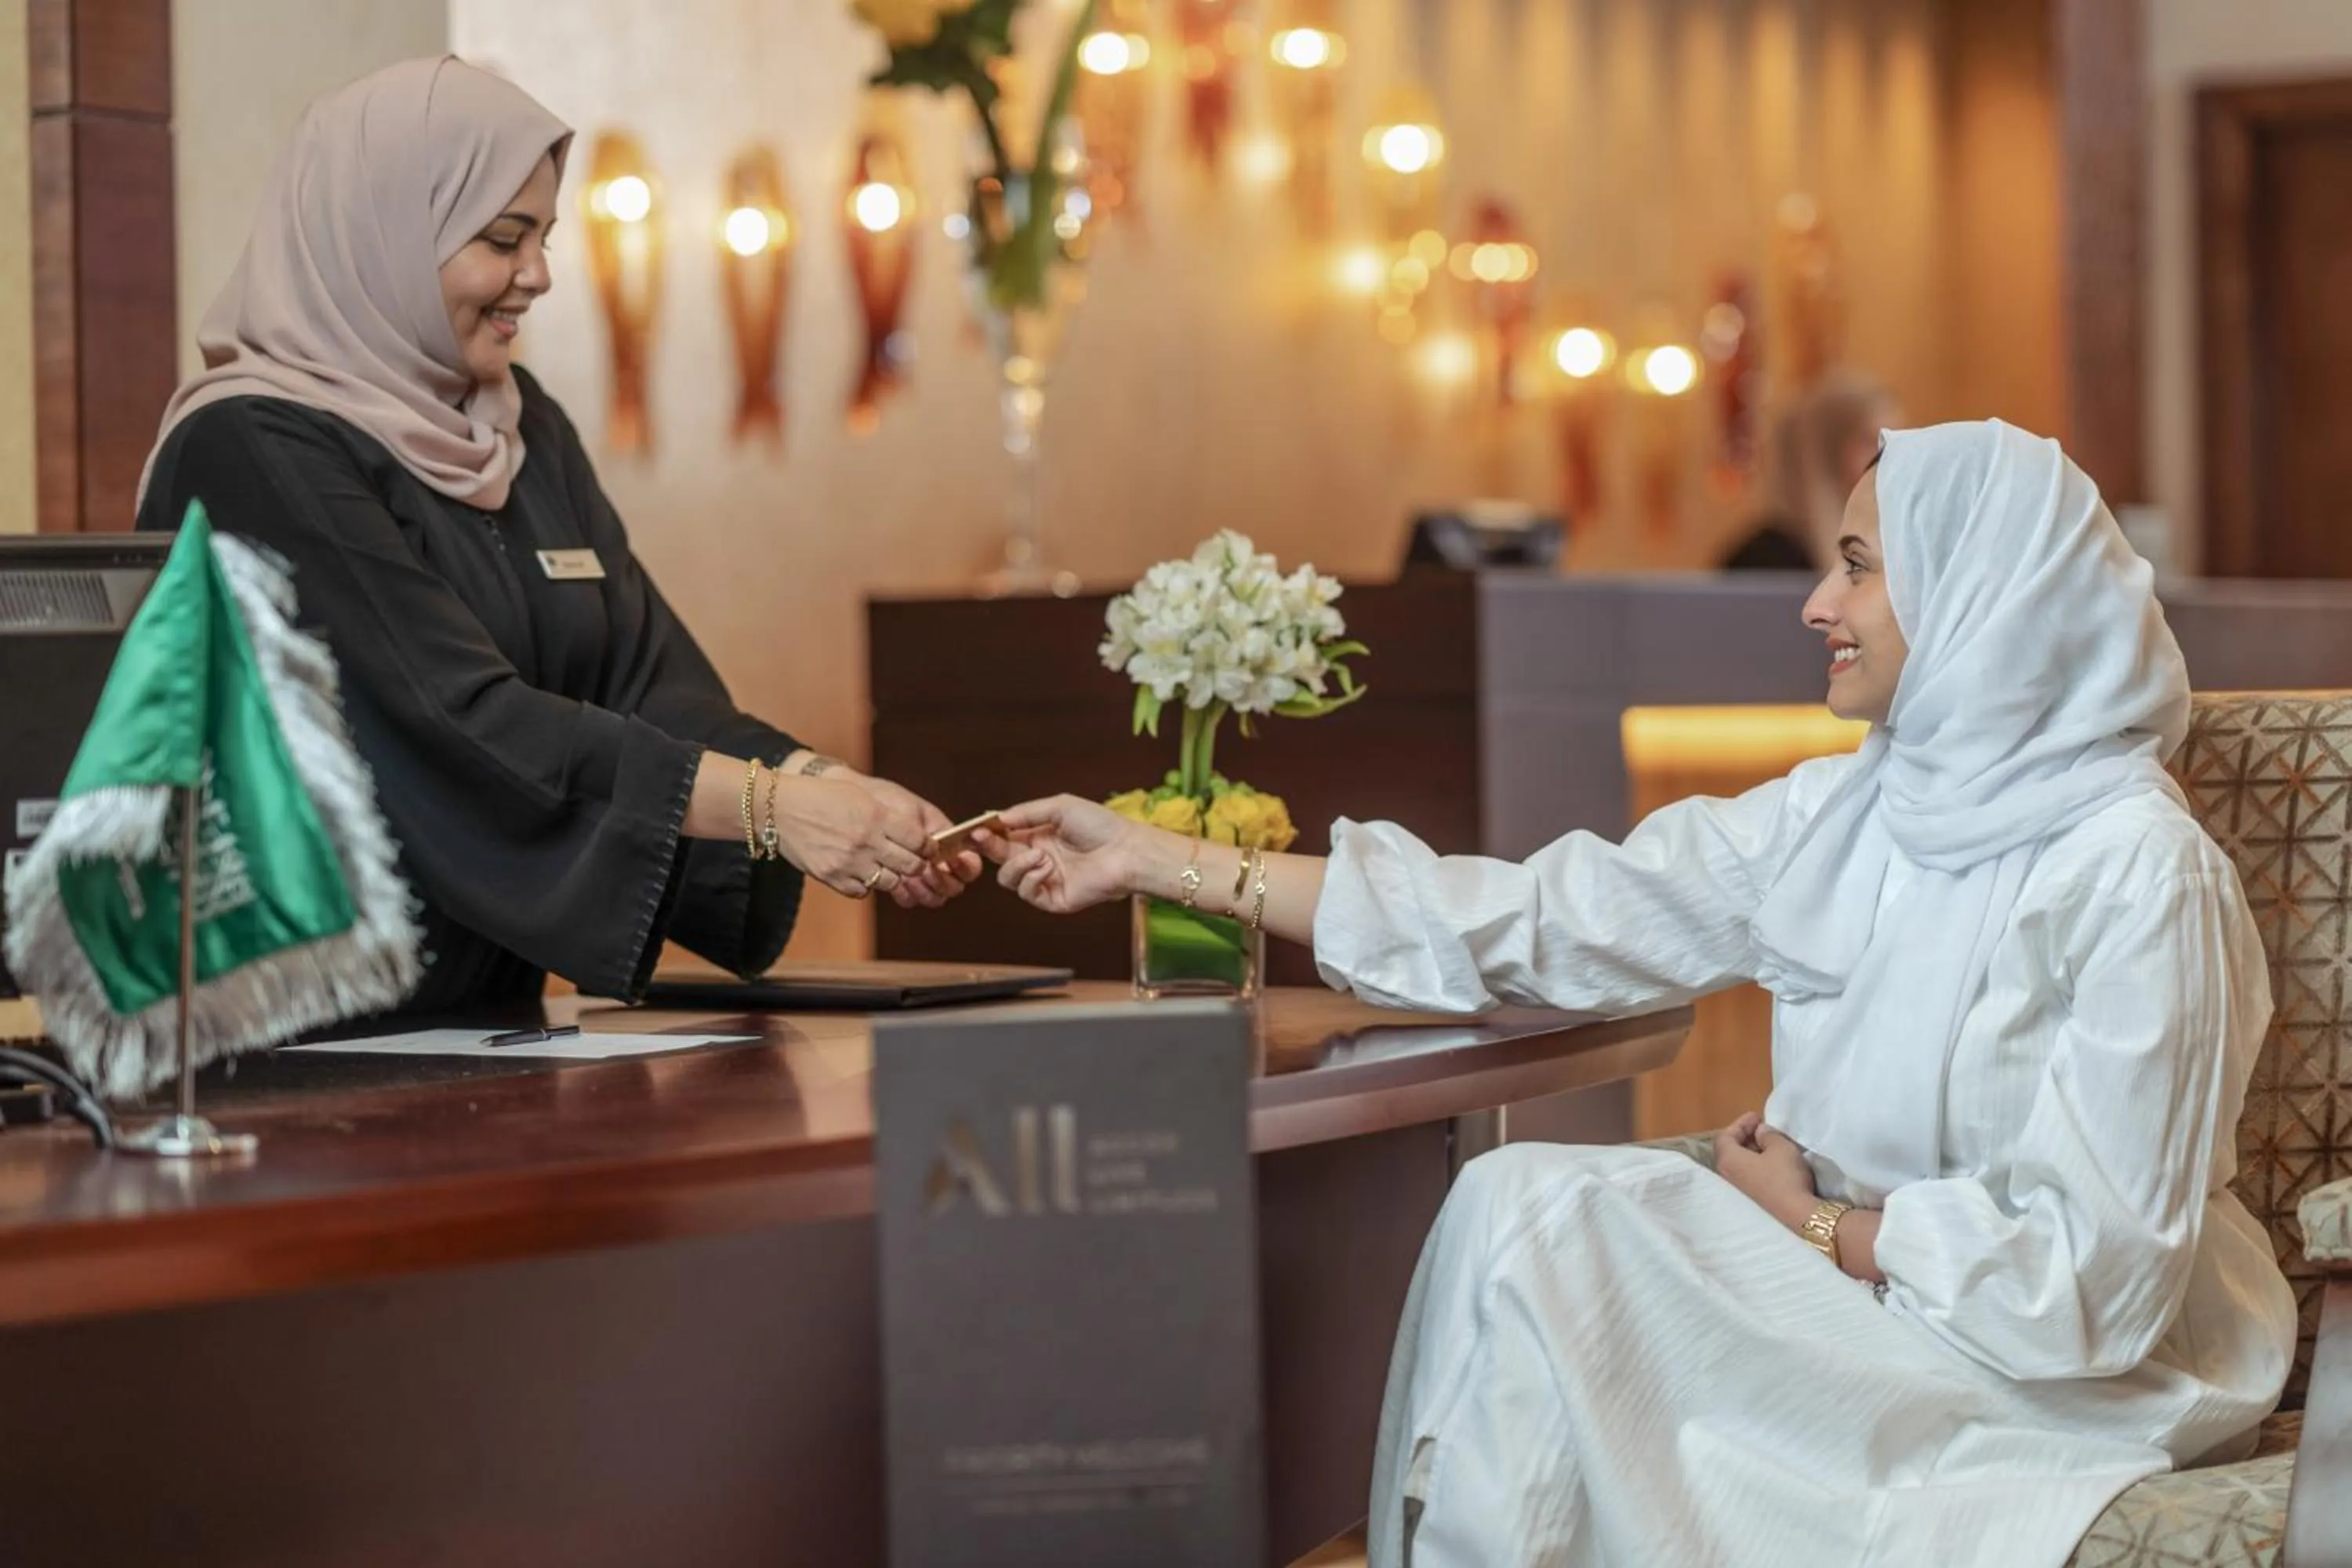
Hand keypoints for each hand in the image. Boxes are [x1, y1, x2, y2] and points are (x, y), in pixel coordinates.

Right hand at [770, 772, 976, 905]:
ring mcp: (848, 862)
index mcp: (876, 816)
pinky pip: (862, 892)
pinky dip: (865, 885)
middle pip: (911, 865)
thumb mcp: (859, 796)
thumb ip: (887, 816)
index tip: (927, 847)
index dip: (928, 846)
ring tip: (884, 866)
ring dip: (892, 876)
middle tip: (913, 862)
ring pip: (890, 883)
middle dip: (917, 865)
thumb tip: (917, 836)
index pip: (919, 840)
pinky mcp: (832, 877)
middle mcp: (866, 841)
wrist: (779, 809)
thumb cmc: (821, 797)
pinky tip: (860, 872)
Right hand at [974, 794, 1155, 914]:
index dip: (988, 832)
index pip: (1005, 836)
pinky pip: (1027, 893)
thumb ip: (1027, 812)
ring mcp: (1046, 880)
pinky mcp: (1053, 899)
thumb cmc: (1099, 825)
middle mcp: (1039, 858)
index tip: (976, 826)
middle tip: (980, 837)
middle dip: (988, 846)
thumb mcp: (1060, 807)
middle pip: (1000, 857)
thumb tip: (997, 817)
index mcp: (1039, 836)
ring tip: (1038, 856)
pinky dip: (1032, 878)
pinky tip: (1047, 867)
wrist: (1125, 852)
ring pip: (1008, 879)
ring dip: (1016, 865)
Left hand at [1713, 1112, 1819, 1230]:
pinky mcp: (1750, 1199)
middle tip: (1762, 1128)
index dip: (1740, 1123)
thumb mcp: (1780, 1147)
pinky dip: (1755, 1163)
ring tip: (1769, 1142)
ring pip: (1739, 1163)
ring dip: (1752, 1150)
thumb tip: (1760, 1132)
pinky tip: (1772, 1161)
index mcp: (1728, 1160)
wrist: (1797, 1213)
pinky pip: (1747, 1174)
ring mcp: (1738, 1190)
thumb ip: (1767, 1135)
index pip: (1725, 1136)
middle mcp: (1727, 1175)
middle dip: (1745, 1136)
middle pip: (1729, 1150)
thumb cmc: (1785, 1175)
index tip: (1757, 1117)